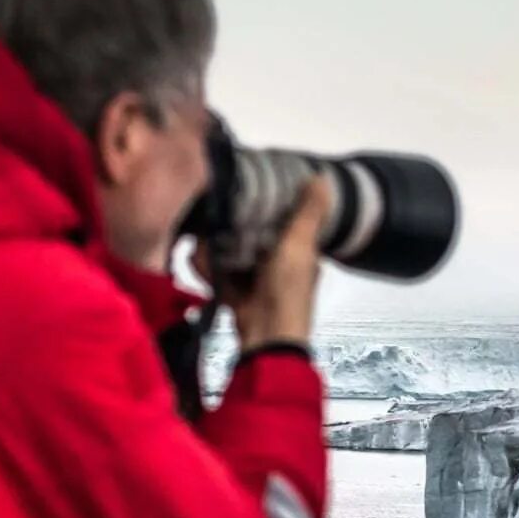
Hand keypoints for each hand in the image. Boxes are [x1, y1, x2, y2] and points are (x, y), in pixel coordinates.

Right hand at [195, 177, 329, 353]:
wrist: (266, 339)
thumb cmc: (286, 291)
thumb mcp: (299, 247)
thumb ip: (307, 214)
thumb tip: (321, 178)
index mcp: (299, 252)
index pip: (281, 221)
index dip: (264, 205)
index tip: (241, 189)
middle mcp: (278, 264)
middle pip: (250, 235)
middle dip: (229, 226)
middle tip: (210, 215)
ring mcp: (256, 280)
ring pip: (230, 253)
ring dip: (213, 247)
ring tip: (200, 242)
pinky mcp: (236, 293)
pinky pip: (219, 274)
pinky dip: (207, 268)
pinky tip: (197, 258)